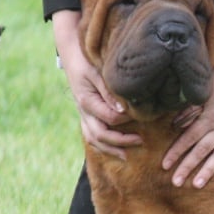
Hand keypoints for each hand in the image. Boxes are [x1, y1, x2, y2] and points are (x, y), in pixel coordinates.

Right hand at [53, 10, 140, 159]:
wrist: (72, 56)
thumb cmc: (87, 61)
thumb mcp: (97, 72)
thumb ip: (109, 91)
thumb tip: (123, 109)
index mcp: (87, 102)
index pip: (111, 118)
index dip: (127, 119)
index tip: (142, 115)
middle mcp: (83, 112)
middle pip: (100, 135)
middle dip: (121, 142)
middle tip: (140, 142)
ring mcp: (83, 115)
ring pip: (93, 139)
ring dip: (110, 149)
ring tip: (126, 156)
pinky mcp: (85, 115)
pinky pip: (90, 134)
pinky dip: (102, 144)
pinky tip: (115, 149)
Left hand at [162, 34, 213, 187]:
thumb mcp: (206, 87)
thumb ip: (192, 107)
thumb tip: (176, 122)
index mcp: (210, 114)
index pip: (189, 137)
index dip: (176, 151)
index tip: (165, 164)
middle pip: (202, 150)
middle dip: (188, 166)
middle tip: (176, 182)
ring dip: (208, 170)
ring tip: (197, 184)